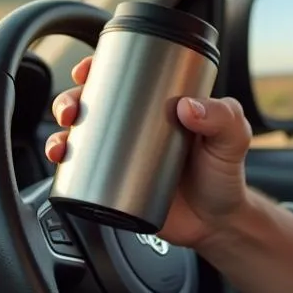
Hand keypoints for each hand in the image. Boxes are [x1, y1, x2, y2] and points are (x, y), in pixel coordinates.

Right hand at [45, 57, 253, 251]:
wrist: (217, 224)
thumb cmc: (226, 175)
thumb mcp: (234, 139)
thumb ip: (224, 118)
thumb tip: (188, 106)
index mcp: (162, 105)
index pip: (126, 76)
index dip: (100, 68)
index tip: (86, 70)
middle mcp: (137, 126)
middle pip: (93, 104)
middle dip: (70, 99)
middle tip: (72, 109)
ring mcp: (122, 156)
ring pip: (80, 135)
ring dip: (59, 131)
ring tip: (63, 141)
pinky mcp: (113, 186)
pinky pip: (79, 172)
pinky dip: (62, 164)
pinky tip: (59, 161)